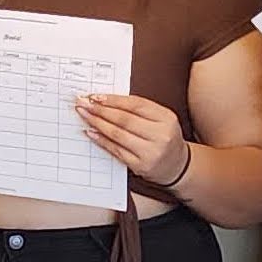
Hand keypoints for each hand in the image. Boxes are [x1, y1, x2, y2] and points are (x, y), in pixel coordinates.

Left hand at [74, 92, 189, 185]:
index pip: (136, 104)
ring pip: (118, 134)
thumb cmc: (164, 138)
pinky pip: (116, 150)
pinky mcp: (141, 166)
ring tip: (85, 116)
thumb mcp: (160, 119)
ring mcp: (151, 152)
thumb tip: (106, 100)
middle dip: (101, 110)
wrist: (177, 166)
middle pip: (125, 119)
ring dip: (98, 123)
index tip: (95, 96)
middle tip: (84, 104)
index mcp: (166, 118)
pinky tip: (91, 132)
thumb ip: (139, 109)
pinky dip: (101, 140)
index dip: (113, 99)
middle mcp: (161, 135)